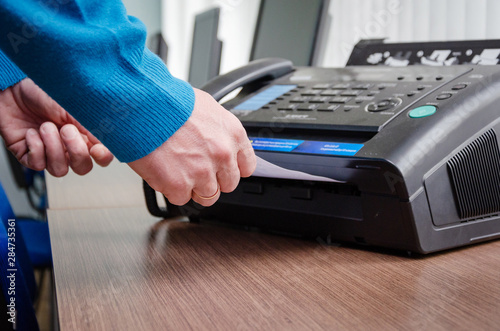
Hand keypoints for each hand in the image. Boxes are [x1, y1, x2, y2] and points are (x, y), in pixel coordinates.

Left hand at [0, 78, 112, 176]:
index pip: (102, 157)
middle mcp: (68, 148)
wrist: (13, 89)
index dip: (103, 157)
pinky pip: (38, 165)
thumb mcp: (73, 106)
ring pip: (60, 170)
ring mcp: (49, 153)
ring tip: (45, 127)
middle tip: (66, 129)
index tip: (97, 148)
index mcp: (84, 135)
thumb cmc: (43, 93)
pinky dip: (35, 147)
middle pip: (82, 168)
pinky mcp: (29, 156)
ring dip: (53, 148)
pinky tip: (32, 132)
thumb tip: (107, 140)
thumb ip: (92, 124)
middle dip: (75, 151)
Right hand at [128, 88, 255, 206]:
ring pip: (208, 196)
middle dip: (213, 179)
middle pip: (228, 184)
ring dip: (193, 187)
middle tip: (195, 167)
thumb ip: (217, 129)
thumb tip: (217, 138)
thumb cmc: (168, 100)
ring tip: (178, 170)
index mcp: (233, 134)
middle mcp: (222, 155)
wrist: (142, 105)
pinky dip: (171, 189)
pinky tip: (164, 172)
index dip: (232, 168)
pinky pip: (181, 198)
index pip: (246, 166)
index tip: (223, 168)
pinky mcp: (180, 185)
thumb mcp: (206, 107)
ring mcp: (202, 172)